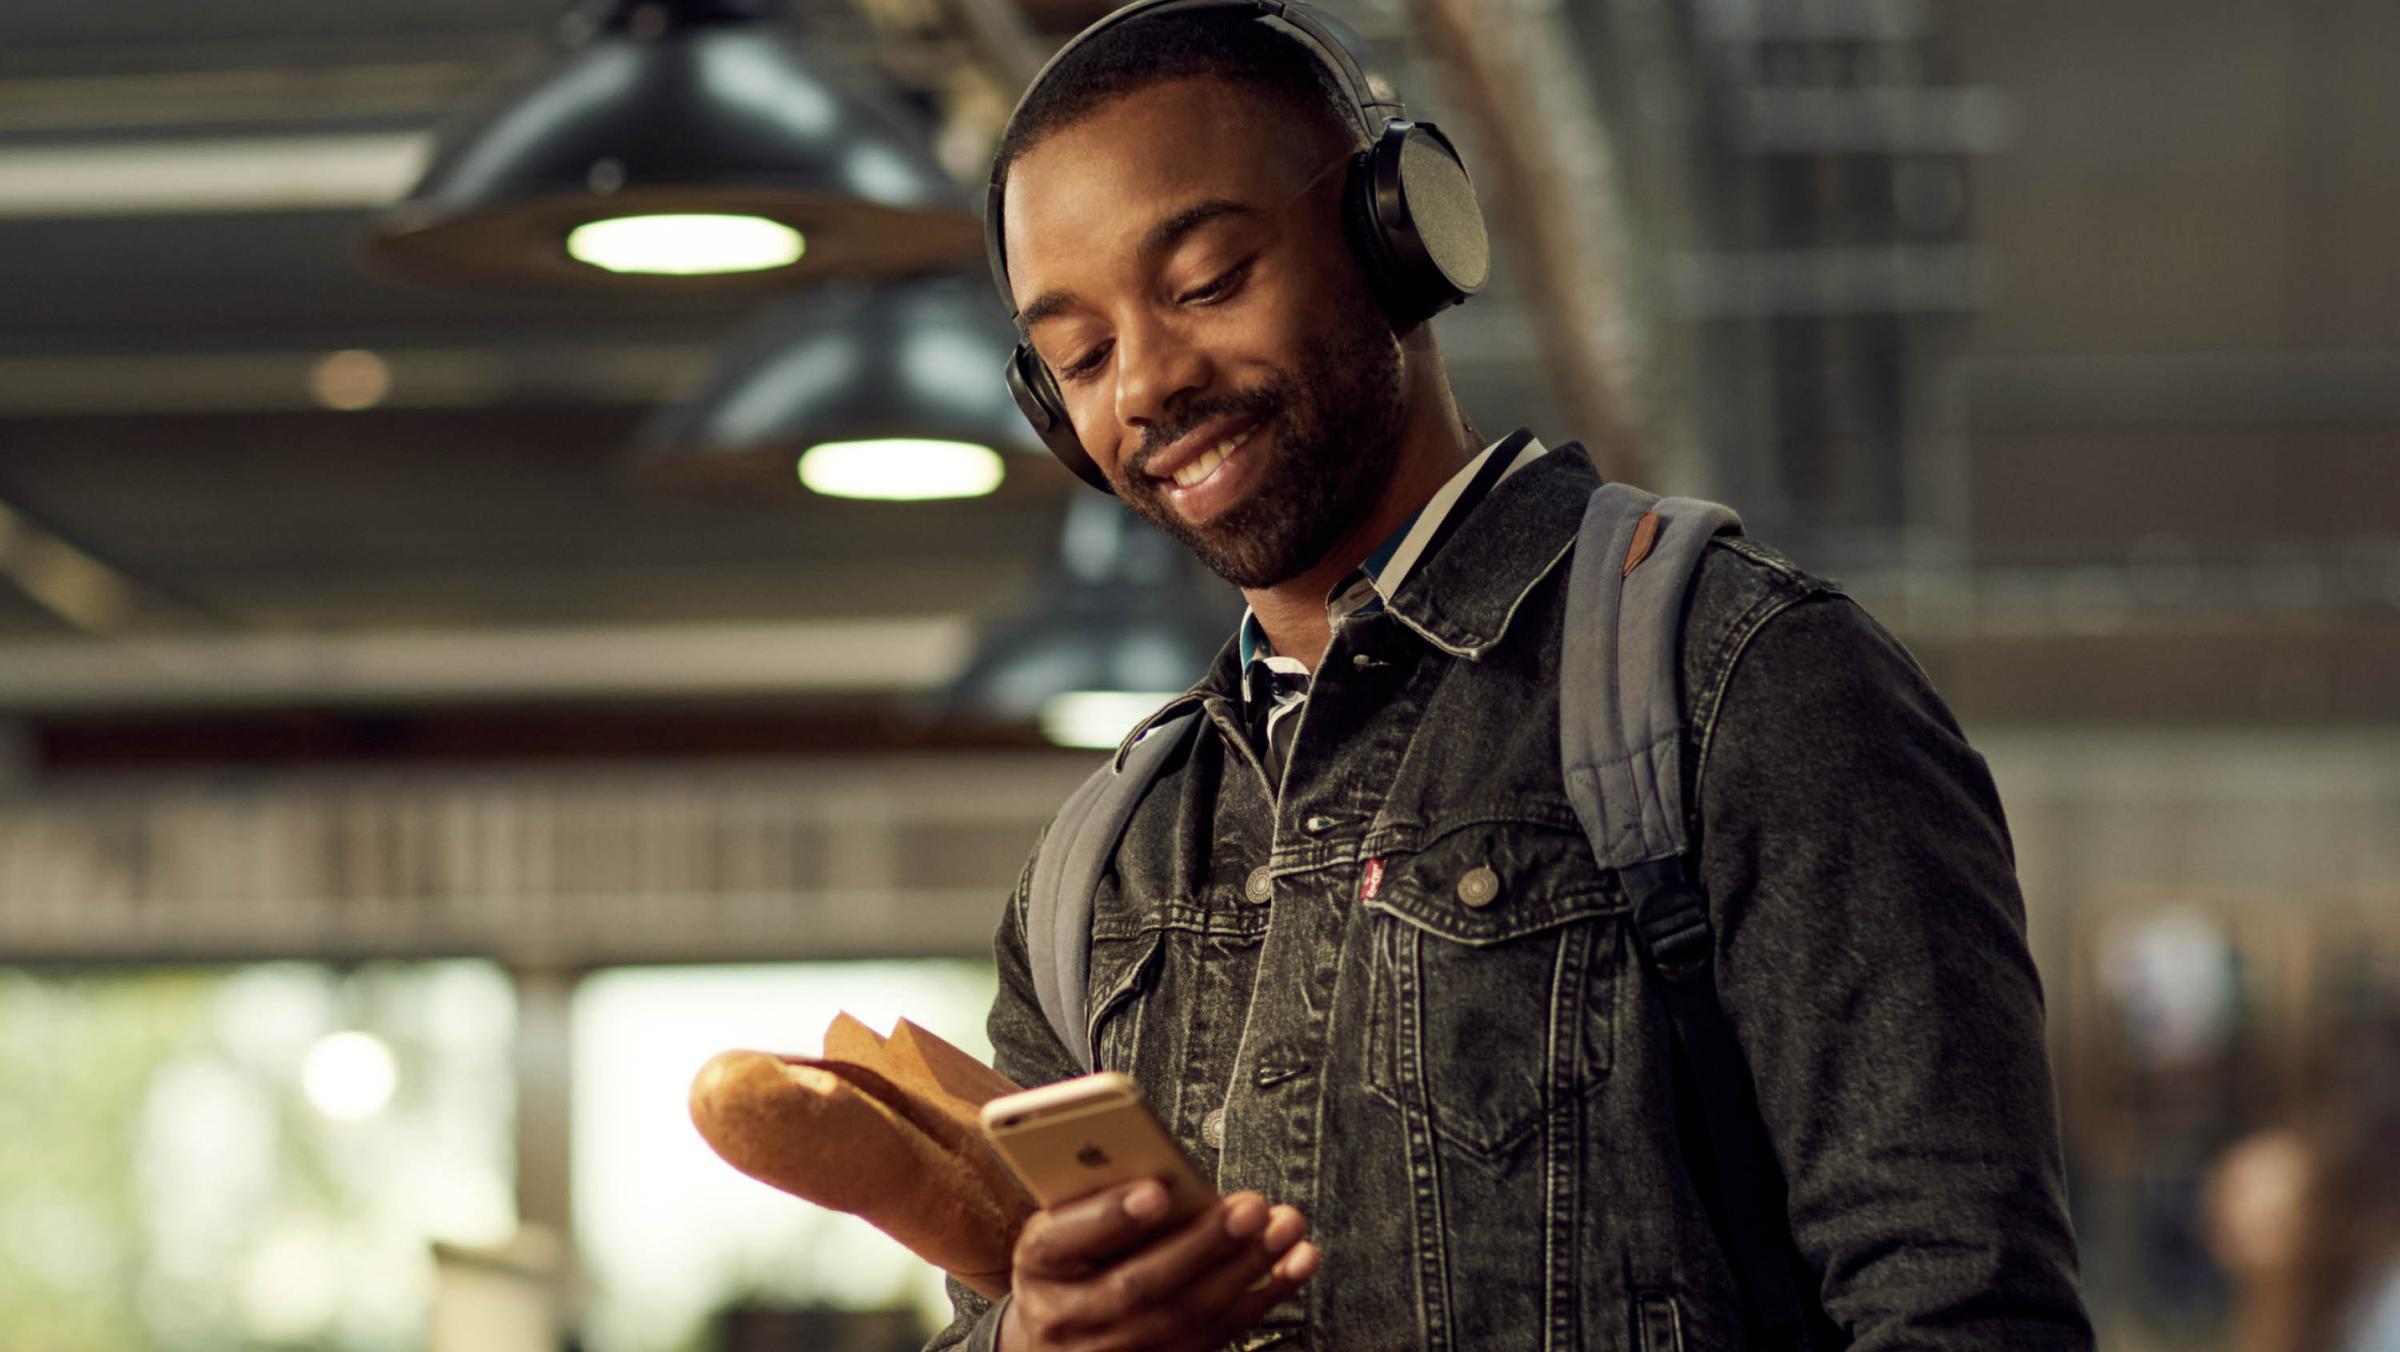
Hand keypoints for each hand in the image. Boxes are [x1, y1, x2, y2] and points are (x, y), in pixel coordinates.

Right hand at [999, 1178, 1318, 1351]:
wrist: (1054, 1336)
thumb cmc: (1067, 1260)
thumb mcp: (1063, 1220)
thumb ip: (1100, 1192)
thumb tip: (1169, 1166)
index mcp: (1037, 1262)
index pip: (1061, 1239)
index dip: (1110, 1216)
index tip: (1156, 1191)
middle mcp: (1066, 1317)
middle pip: (1138, 1287)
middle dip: (1202, 1245)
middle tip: (1250, 1207)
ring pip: (1186, 1317)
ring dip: (1245, 1269)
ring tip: (1284, 1227)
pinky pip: (1217, 1335)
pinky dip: (1263, 1296)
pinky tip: (1295, 1262)